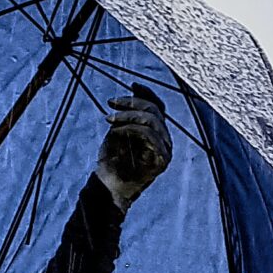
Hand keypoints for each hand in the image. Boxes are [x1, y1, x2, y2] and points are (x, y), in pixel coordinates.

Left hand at [95, 84, 173, 207]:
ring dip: (129, 115)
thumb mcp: (118, 129)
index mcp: (156, 132)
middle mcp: (164, 140)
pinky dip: (132, 128)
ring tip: (110, 119)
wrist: (108, 186)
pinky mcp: (162, 160)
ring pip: (153, 120)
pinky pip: (150, 135)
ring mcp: (165, 150)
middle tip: (111, 103)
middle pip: (156, 110)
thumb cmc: (111, 160)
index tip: (131, 85)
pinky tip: (117, 131)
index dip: (146, 94)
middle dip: (132, 103)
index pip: (158, 107)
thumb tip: (137, 87)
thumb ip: (129, 112)